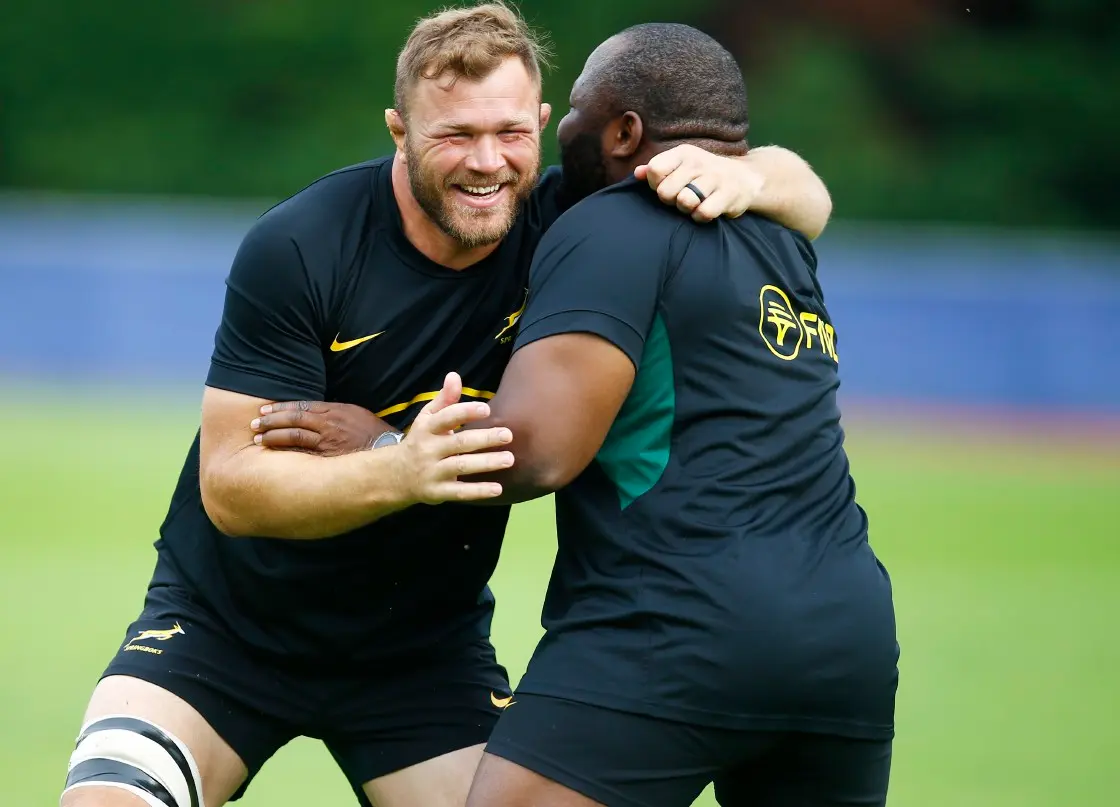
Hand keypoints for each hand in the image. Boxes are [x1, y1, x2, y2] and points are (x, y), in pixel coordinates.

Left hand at [252, 401, 393, 455]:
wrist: (389, 452)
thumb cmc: (372, 433)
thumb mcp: (355, 413)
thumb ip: (334, 411)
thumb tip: (313, 410)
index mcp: (335, 410)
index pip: (302, 406)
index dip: (281, 408)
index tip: (264, 411)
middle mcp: (329, 424)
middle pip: (294, 419)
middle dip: (271, 421)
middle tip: (254, 424)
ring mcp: (328, 442)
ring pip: (295, 435)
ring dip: (274, 436)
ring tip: (258, 438)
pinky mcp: (329, 458)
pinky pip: (303, 454)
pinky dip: (286, 453)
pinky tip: (273, 454)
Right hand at [396, 372, 514, 503]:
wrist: (395, 476)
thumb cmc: (420, 441)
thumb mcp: (427, 418)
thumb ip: (445, 399)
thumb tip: (455, 375)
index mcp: (427, 428)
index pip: (446, 417)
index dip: (465, 412)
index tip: (486, 410)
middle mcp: (428, 449)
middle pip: (459, 442)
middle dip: (484, 438)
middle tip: (508, 435)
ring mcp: (432, 472)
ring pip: (461, 466)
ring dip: (486, 463)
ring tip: (509, 459)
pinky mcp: (437, 492)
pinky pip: (459, 492)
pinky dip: (478, 491)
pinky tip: (498, 489)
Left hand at [635, 143, 761, 222]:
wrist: (745, 178)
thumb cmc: (704, 175)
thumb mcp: (681, 166)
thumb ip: (658, 170)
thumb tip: (637, 173)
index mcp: (683, 154)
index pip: (654, 170)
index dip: (656, 185)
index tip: (667, 186)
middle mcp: (698, 163)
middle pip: (666, 191)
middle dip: (671, 201)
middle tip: (682, 198)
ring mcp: (715, 178)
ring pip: (684, 202)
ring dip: (686, 209)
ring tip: (694, 204)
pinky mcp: (728, 194)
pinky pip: (703, 213)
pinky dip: (701, 217)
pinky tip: (706, 210)